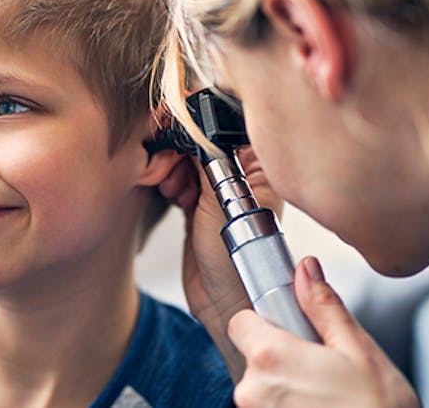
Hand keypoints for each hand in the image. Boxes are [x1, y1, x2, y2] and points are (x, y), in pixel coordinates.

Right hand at [159, 147, 283, 378]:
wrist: (222, 304)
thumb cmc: (237, 261)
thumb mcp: (222, 202)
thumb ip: (207, 162)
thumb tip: (191, 129)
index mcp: (259, 170)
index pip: (228, 131)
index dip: (200, 125)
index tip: (176, 124)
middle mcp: (241, 178)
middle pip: (204, 144)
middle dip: (181, 148)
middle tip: (169, 161)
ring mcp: (219, 194)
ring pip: (188, 162)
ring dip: (173, 168)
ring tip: (172, 185)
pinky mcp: (198, 208)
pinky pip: (180, 181)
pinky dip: (171, 182)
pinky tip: (171, 193)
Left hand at [228, 256, 420, 407]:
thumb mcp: (358, 351)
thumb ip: (323, 307)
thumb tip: (305, 268)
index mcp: (270, 358)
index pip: (241, 323)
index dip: (264, 322)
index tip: (289, 329)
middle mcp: (252, 392)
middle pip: (251, 357)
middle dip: (280, 357)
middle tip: (321, 367)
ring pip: (261, 389)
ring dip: (285, 388)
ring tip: (326, 397)